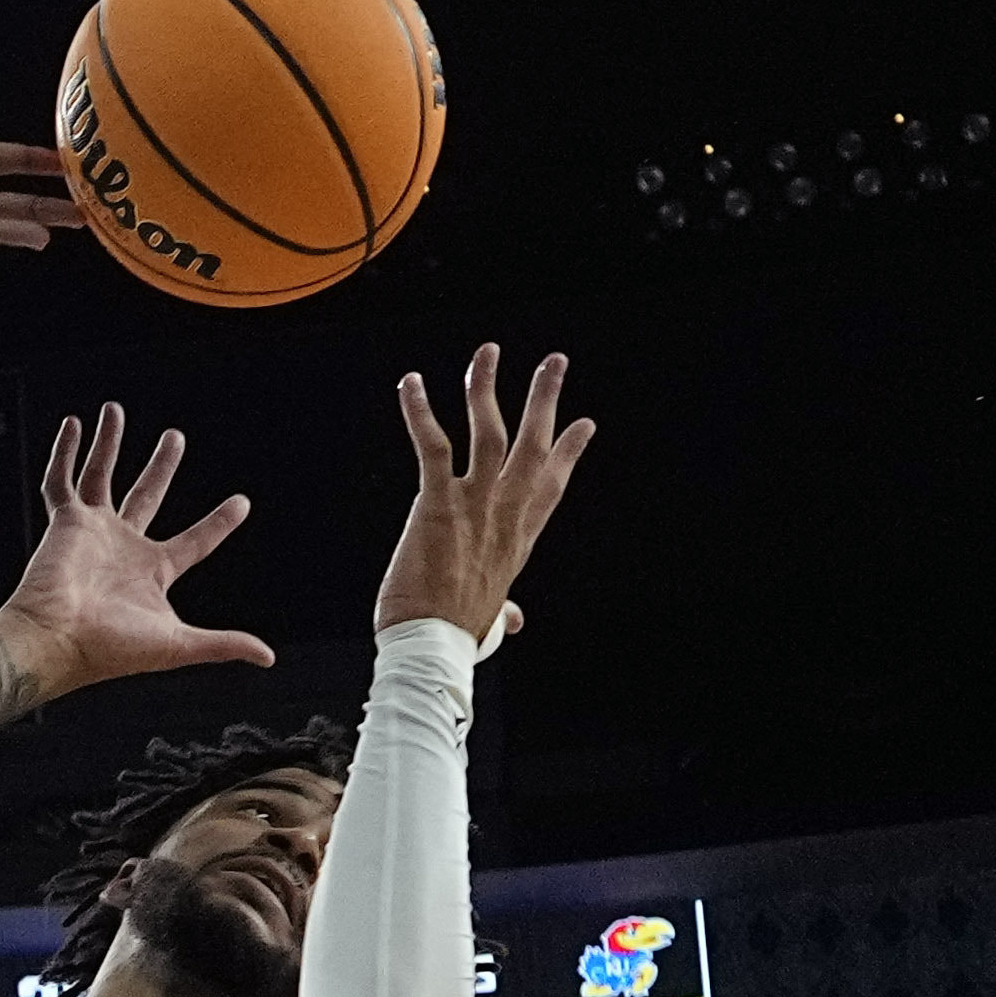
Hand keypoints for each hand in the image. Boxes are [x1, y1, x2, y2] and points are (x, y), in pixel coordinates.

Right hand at [0, 401, 271, 694]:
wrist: (56, 642)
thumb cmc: (109, 649)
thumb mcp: (178, 645)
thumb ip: (222, 644)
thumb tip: (267, 657)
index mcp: (152, 573)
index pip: (196, 541)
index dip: (219, 522)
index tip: (241, 503)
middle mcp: (122, 547)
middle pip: (147, 496)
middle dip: (161, 466)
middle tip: (174, 438)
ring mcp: (92, 532)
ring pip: (101, 477)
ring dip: (108, 444)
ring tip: (114, 410)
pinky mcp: (64, 524)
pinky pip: (60, 481)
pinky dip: (64, 453)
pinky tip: (73, 425)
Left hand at [372, 345, 596, 646]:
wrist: (434, 645)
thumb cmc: (455, 634)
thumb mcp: (489, 617)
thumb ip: (503, 609)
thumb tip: (514, 619)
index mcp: (519, 535)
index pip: (551, 483)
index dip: (569, 451)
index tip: (584, 423)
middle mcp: (505, 512)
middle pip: (534, 443)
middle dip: (545, 397)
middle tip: (555, 361)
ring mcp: (475, 503)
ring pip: (491, 430)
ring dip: (488, 386)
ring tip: (489, 351)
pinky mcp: (436, 503)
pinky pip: (432, 445)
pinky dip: (420, 412)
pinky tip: (412, 383)